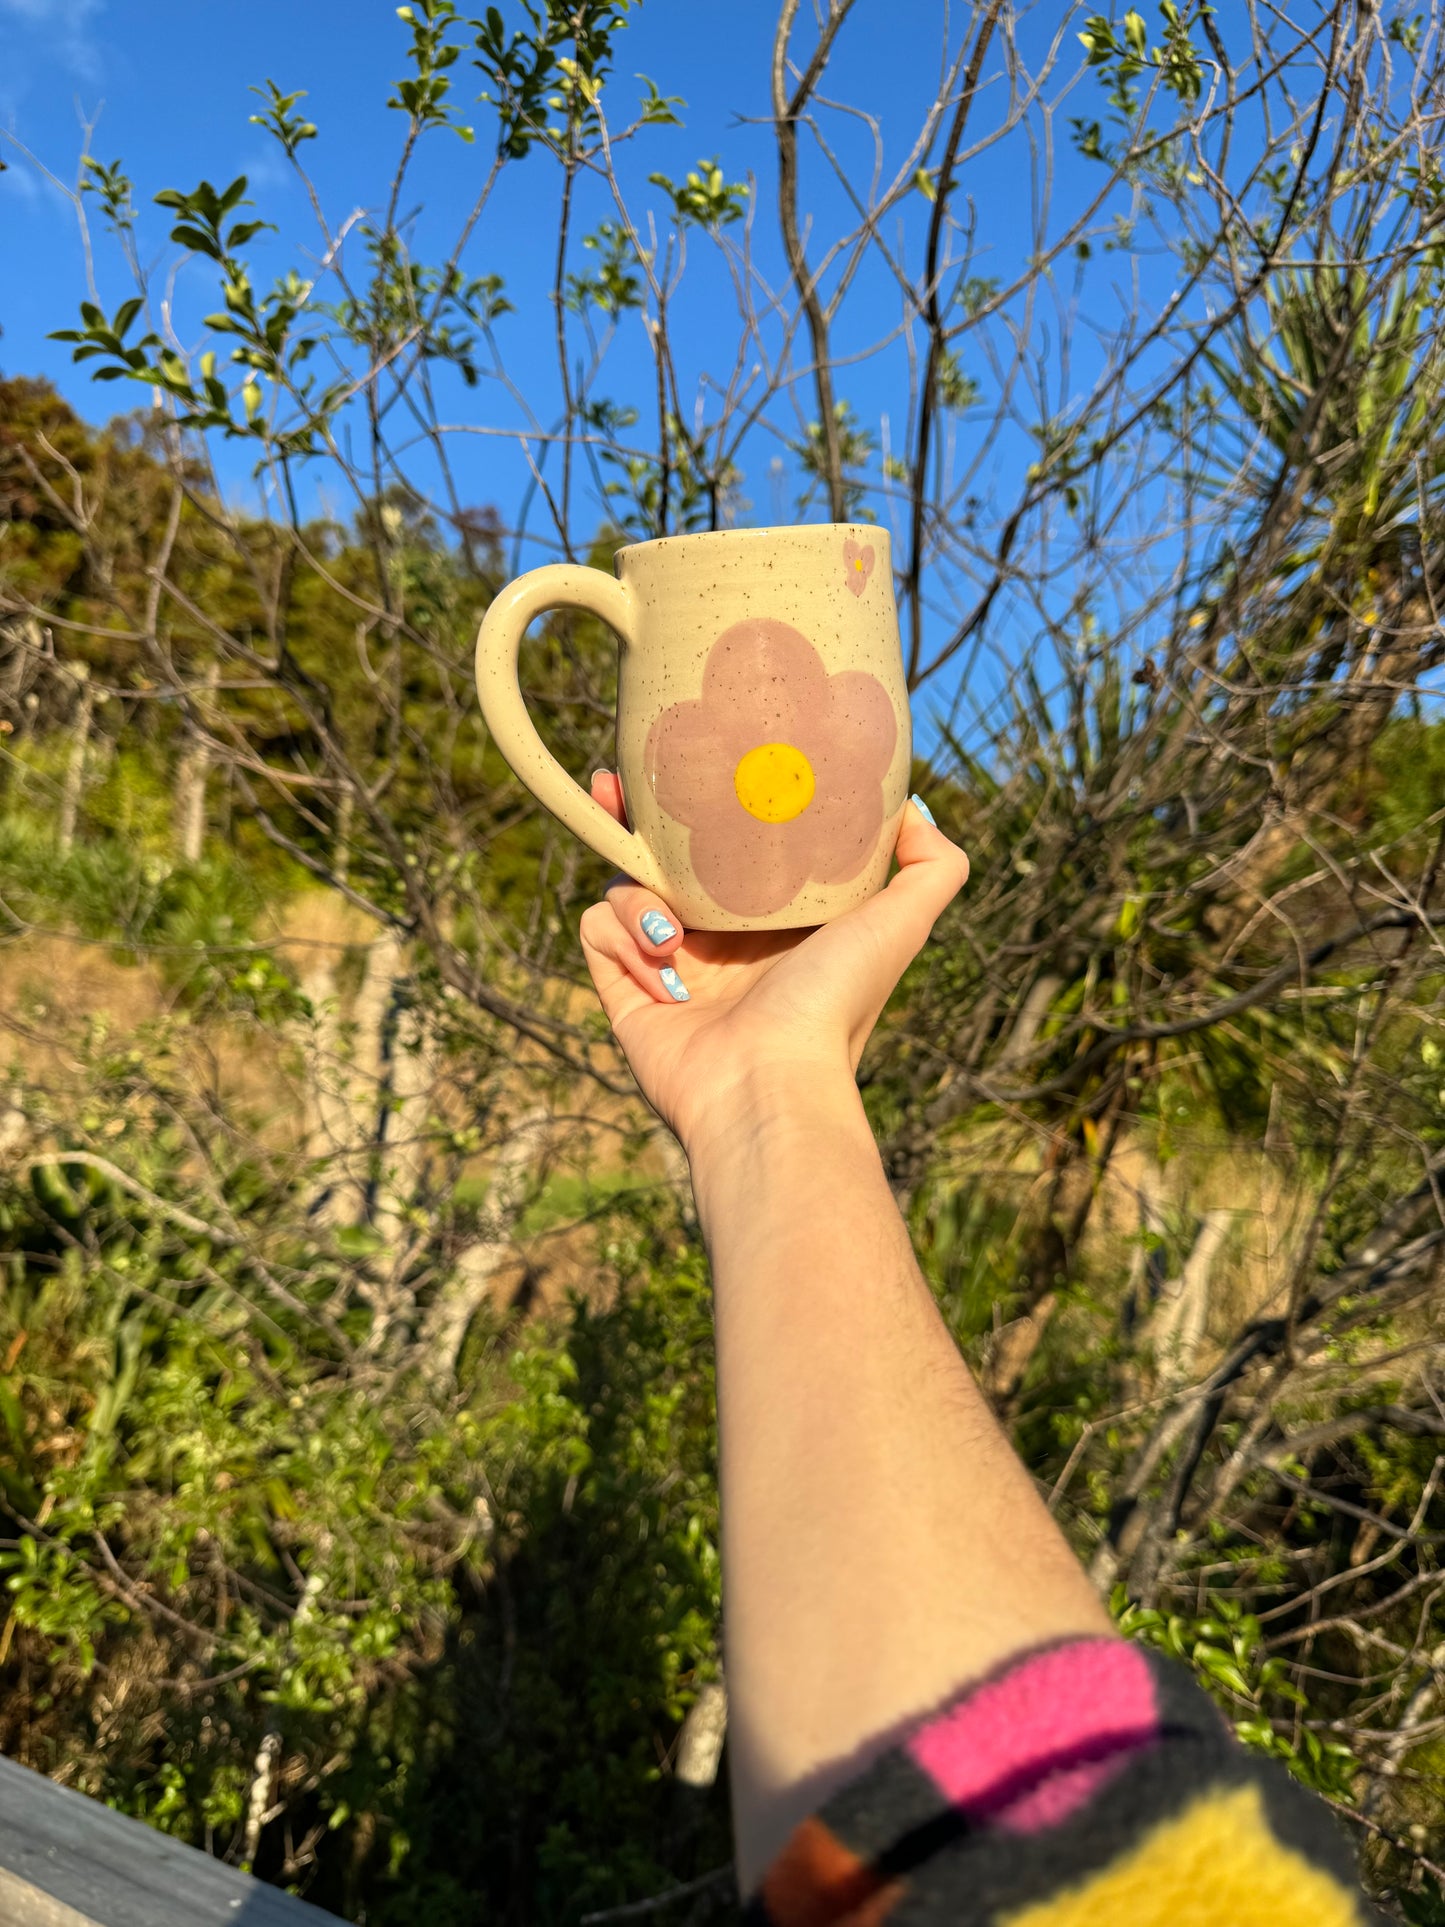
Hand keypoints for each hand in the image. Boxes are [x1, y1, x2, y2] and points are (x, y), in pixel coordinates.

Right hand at [578, 771, 969, 1157]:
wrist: (767, 1085)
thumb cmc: (834, 1004)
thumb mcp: (901, 923)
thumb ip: (932, 867)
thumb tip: (913, 806)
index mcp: (770, 917)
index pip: (726, 840)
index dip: (702, 798)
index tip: (688, 756)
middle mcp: (716, 937)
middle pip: (660, 852)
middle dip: (632, 816)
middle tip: (615, 783)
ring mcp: (665, 963)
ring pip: (623, 886)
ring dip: (638, 896)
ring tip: (674, 934)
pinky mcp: (622, 989)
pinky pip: (595, 930)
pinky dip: (621, 937)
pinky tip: (663, 965)